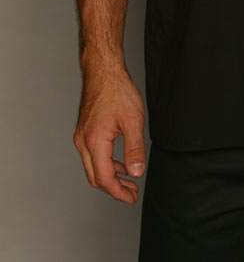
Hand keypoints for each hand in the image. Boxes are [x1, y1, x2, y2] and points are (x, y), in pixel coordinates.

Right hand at [73, 68, 145, 203]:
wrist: (103, 71)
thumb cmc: (117, 91)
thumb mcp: (133, 121)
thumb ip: (135, 149)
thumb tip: (136, 172)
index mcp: (95, 142)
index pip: (104, 178)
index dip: (118, 192)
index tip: (131, 197)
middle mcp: (83, 142)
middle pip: (95, 177)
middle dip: (114, 188)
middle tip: (131, 192)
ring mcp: (81, 137)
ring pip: (92, 167)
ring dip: (110, 176)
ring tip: (129, 180)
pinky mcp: (84, 131)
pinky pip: (92, 156)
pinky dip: (106, 164)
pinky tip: (120, 163)